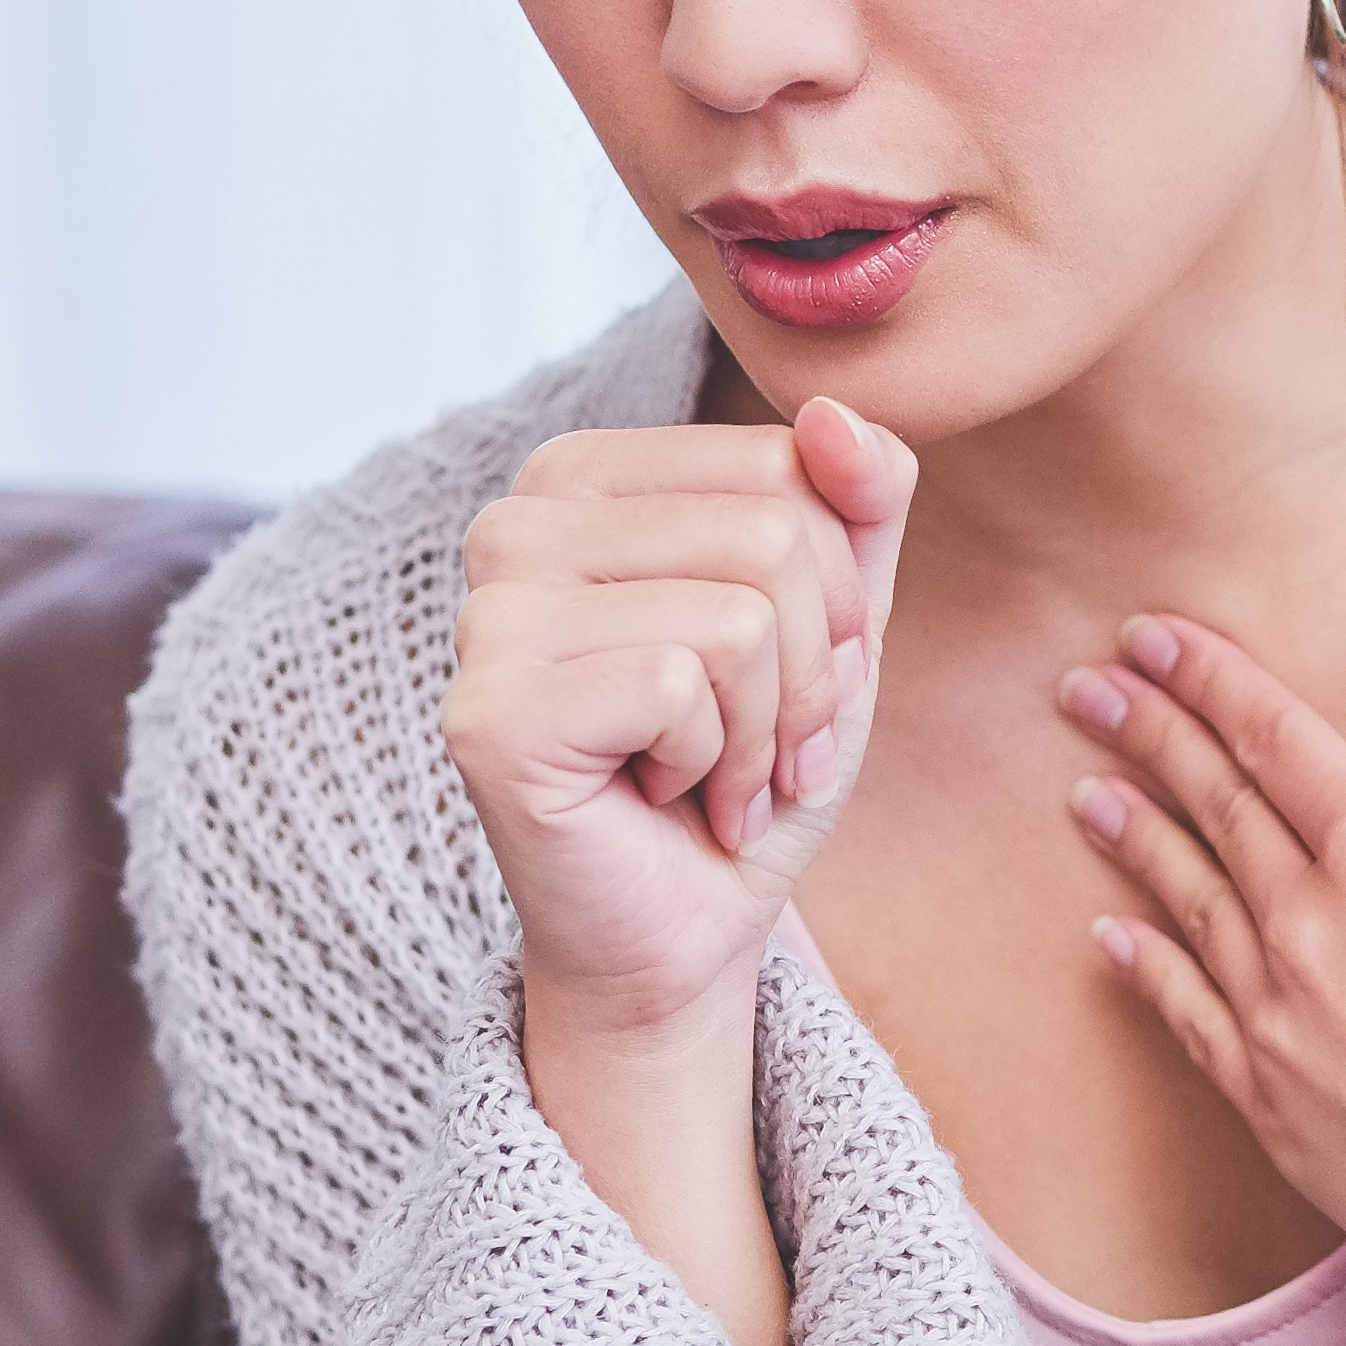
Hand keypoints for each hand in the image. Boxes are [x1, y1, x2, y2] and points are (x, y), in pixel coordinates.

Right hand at [444, 399, 918, 1040]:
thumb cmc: (747, 770)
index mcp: (584, 478)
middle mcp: (516, 523)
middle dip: (808, 673)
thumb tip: (834, 413)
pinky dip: (709, 768)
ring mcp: (487, 614)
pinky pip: (681, 689)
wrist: (681, 932)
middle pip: (774, 535)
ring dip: (761, 733)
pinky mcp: (491, 708)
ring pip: (740, 617)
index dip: (833, 593)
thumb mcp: (837, 624)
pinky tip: (656, 800)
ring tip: (706, 778)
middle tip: (753, 749)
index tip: (781, 677)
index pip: (786, 462)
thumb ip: (857, 504)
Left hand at [1065, 518, 1345, 1345]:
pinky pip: (1186, 1016)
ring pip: (1187, 903)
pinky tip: (1112, 939)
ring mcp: (1279, 1019)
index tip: (1151, 633)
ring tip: (1083, 792)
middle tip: (1085, 687)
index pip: (1278, 736)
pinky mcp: (1271, 1105)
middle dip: (1149, 737)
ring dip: (1134, 840)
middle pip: (1215, 808)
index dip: (1212, 678)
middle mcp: (1310, 923)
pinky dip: (1145, 968)